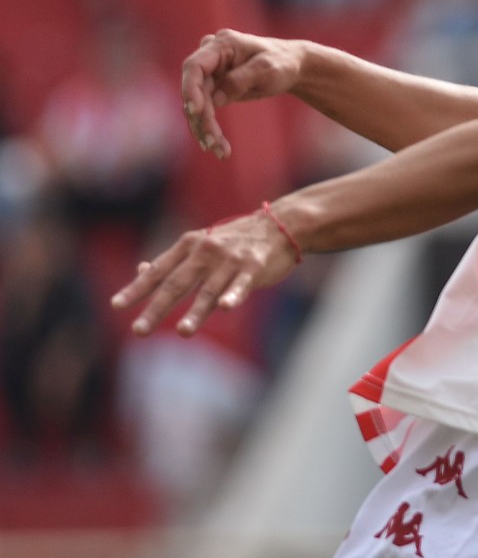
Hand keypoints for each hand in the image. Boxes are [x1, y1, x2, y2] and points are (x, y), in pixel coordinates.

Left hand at [110, 210, 297, 336]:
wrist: (280, 225)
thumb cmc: (236, 241)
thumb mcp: (201, 244)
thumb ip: (174, 261)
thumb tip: (140, 270)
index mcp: (190, 246)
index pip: (159, 270)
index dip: (137, 288)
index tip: (116, 305)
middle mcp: (207, 252)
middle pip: (177, 284)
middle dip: (156, 308)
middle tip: (139, 330)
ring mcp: (231, 260)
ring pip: (209, 289)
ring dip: (196, 312)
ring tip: (183, 332)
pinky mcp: (255, 267)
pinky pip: (242, 284)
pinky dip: (234, 295)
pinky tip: (226, 308)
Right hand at [182, 30, 304, 158]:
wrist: (291, 66)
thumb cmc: (282, 62)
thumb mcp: (268, 69)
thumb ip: (241, 79)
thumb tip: (215, 99)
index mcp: (222, 45)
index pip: (195, 66)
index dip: (190, 89)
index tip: (195, 111)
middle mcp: (210, 58)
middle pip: (195, 90)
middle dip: (202, 118)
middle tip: (212, 142)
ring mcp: (210, 74)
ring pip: (198, 105)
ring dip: (205, 129)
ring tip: (219, 151)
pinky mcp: (213, 89)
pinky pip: (205, 111)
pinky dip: (210, 128)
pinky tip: (218, 147)